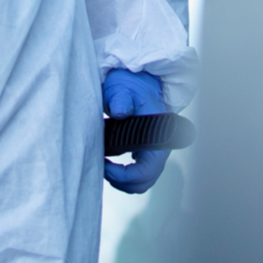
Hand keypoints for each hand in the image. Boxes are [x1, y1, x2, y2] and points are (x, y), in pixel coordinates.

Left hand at [103, 69, 168, 193]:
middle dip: (120, 181)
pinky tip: (109, 163)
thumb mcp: (122, 89)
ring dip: (122, 179)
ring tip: (104, 166)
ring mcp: (154, 150)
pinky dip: (123, 174)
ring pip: (141, 181)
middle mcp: (160, 147)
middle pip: (144, 182)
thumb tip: (119, 111)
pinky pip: (138, 173)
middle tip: (102, 168)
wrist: (138, 80)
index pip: (146, 171)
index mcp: (159, 136)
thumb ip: (121, 99)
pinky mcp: (147, 151)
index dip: (123, 176)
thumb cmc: (131, 85)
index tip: (105, 166)